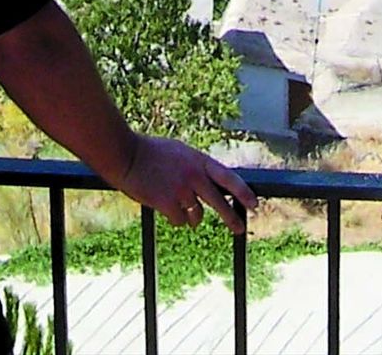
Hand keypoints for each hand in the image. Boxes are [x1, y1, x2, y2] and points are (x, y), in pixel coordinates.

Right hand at [115, 135, 257, 232]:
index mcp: (199, 160)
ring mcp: (182, 190)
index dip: (244, 192)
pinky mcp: (168, 203)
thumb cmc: (152, 152)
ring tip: (178, 206)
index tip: (254, 204)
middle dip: (231, 218)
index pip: (228, 178)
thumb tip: (212, 184)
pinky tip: (165, 208)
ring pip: (197, 216)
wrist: (127, 155)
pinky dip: (175, 218)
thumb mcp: (180, 153)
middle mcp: (194, 175)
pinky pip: (180, 221)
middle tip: (239, 228)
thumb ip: (196, 167)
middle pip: (220, 203)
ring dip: (191, 216)